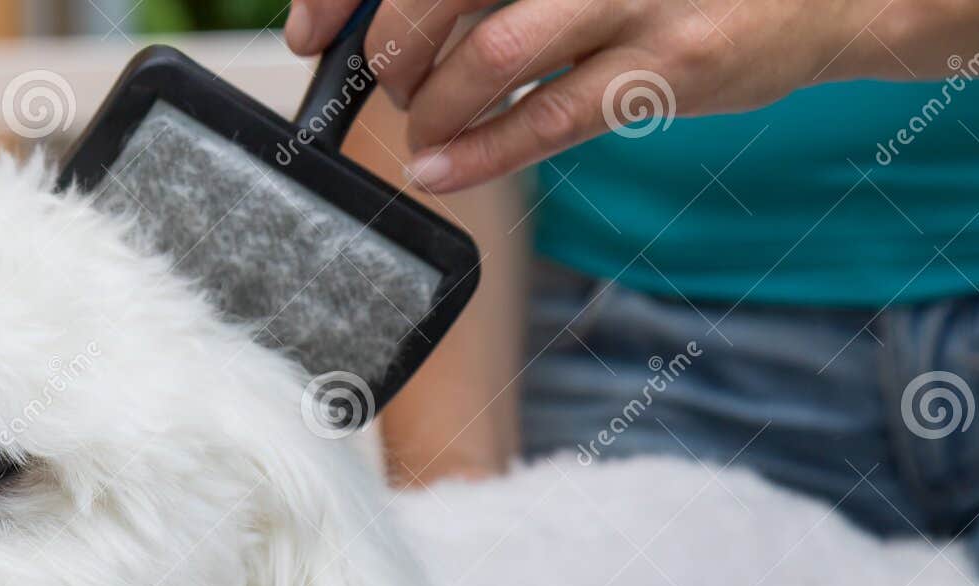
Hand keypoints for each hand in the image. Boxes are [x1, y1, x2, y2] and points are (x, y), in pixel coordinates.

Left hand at [285, 0, 978, 191]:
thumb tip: (392, 24)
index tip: (310, 29)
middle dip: (388, 48)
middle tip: (381, 83)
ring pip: (488, 55)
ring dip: (431, 105)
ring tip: (420, 129)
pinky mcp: (668, 64)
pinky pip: (546, 119)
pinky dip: (478, 150)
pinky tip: (440, 168)